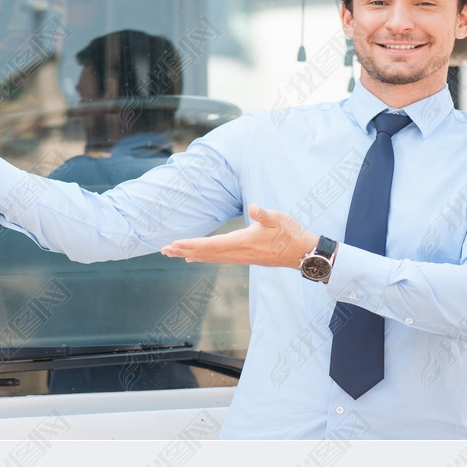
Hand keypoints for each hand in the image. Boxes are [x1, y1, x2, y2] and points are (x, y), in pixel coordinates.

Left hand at [161, 205, 318, 268]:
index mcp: (242, 243)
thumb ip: (264, 214)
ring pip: (211, 257)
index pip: (211, 245)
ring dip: (191, 254)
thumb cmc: (290, 233)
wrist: (302, 253)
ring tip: (174, 253)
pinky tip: (197, 256)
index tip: (175, 243)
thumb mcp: (278, 219)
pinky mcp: (245, 257)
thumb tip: (254, 208)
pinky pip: (218, 258)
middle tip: (164, 250)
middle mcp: (239, 253)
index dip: (192, 243)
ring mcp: (241, 257)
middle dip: (184, 250)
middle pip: (206, 253)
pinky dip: (204, 256)